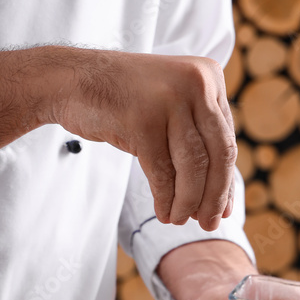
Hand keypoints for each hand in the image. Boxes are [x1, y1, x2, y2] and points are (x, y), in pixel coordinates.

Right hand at [53, 51, 236, 231]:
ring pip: (193, 167)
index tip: (223, 209)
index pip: (227, 140)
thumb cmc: (124, 99)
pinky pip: (163, 172)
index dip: (226, 181)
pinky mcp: (143, 120)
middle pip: (218, 154)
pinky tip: (164, 212)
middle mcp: (196, 83)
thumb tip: (222, 196)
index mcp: (209, 77)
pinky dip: (165, 198)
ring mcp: (169, 100)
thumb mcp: (171, 106)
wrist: (72, 81)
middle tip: (209, 223)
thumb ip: (198, 137)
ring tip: (180, 220)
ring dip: (188, 201)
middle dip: (215, 196)